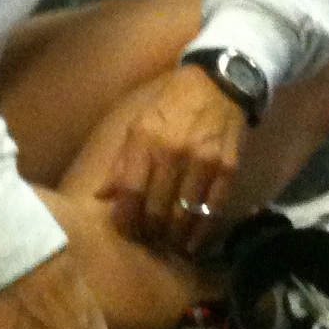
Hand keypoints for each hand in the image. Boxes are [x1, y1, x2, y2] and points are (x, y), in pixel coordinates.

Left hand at [93, 64, 247, 255]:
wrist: (218, 84)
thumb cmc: (171, 104)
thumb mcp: (138, 123)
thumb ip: (121, 161)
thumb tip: (101, 196)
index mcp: (146, 139)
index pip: (130, 190)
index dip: (124, 217)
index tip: (123, 229)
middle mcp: (174, 152)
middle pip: (156, 208)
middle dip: (148, 230)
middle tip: (145, 239)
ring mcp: (203, 162)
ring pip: (184, 214)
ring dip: (173, 237)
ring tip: (166, 244)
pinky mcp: (227, 170)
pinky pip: (211, 211)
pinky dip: (200, 233)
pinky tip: (192, 243)